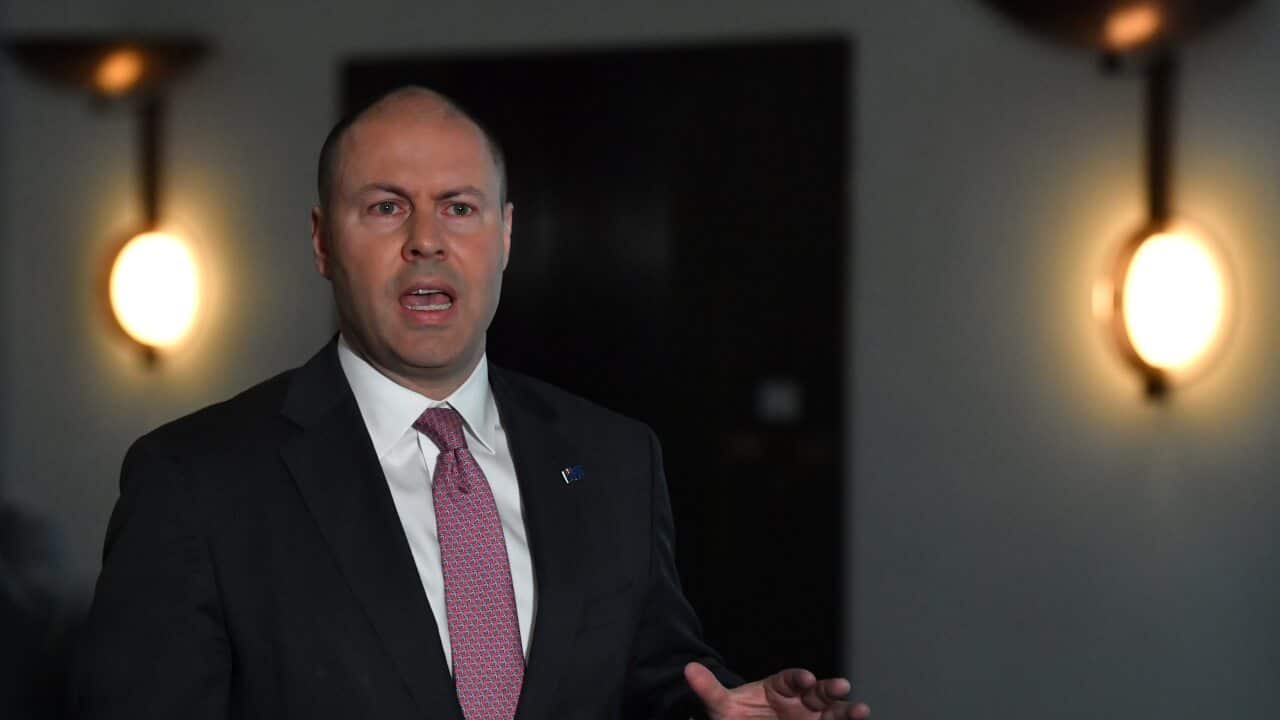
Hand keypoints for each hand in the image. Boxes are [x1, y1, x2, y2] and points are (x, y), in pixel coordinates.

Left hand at [685, 662, 870, 719]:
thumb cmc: (736, 717)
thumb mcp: (720, 706)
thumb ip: (709, 689)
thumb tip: (688, 669)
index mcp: (778, 687)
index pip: (790, 679)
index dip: (798, 678)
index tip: (805, 678)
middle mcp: (800, 700)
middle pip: (818, 692)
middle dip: (830, 689)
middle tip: (842, 686)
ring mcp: (811, 718)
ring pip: (833, 712)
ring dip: (847, 710)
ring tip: (863, 711)